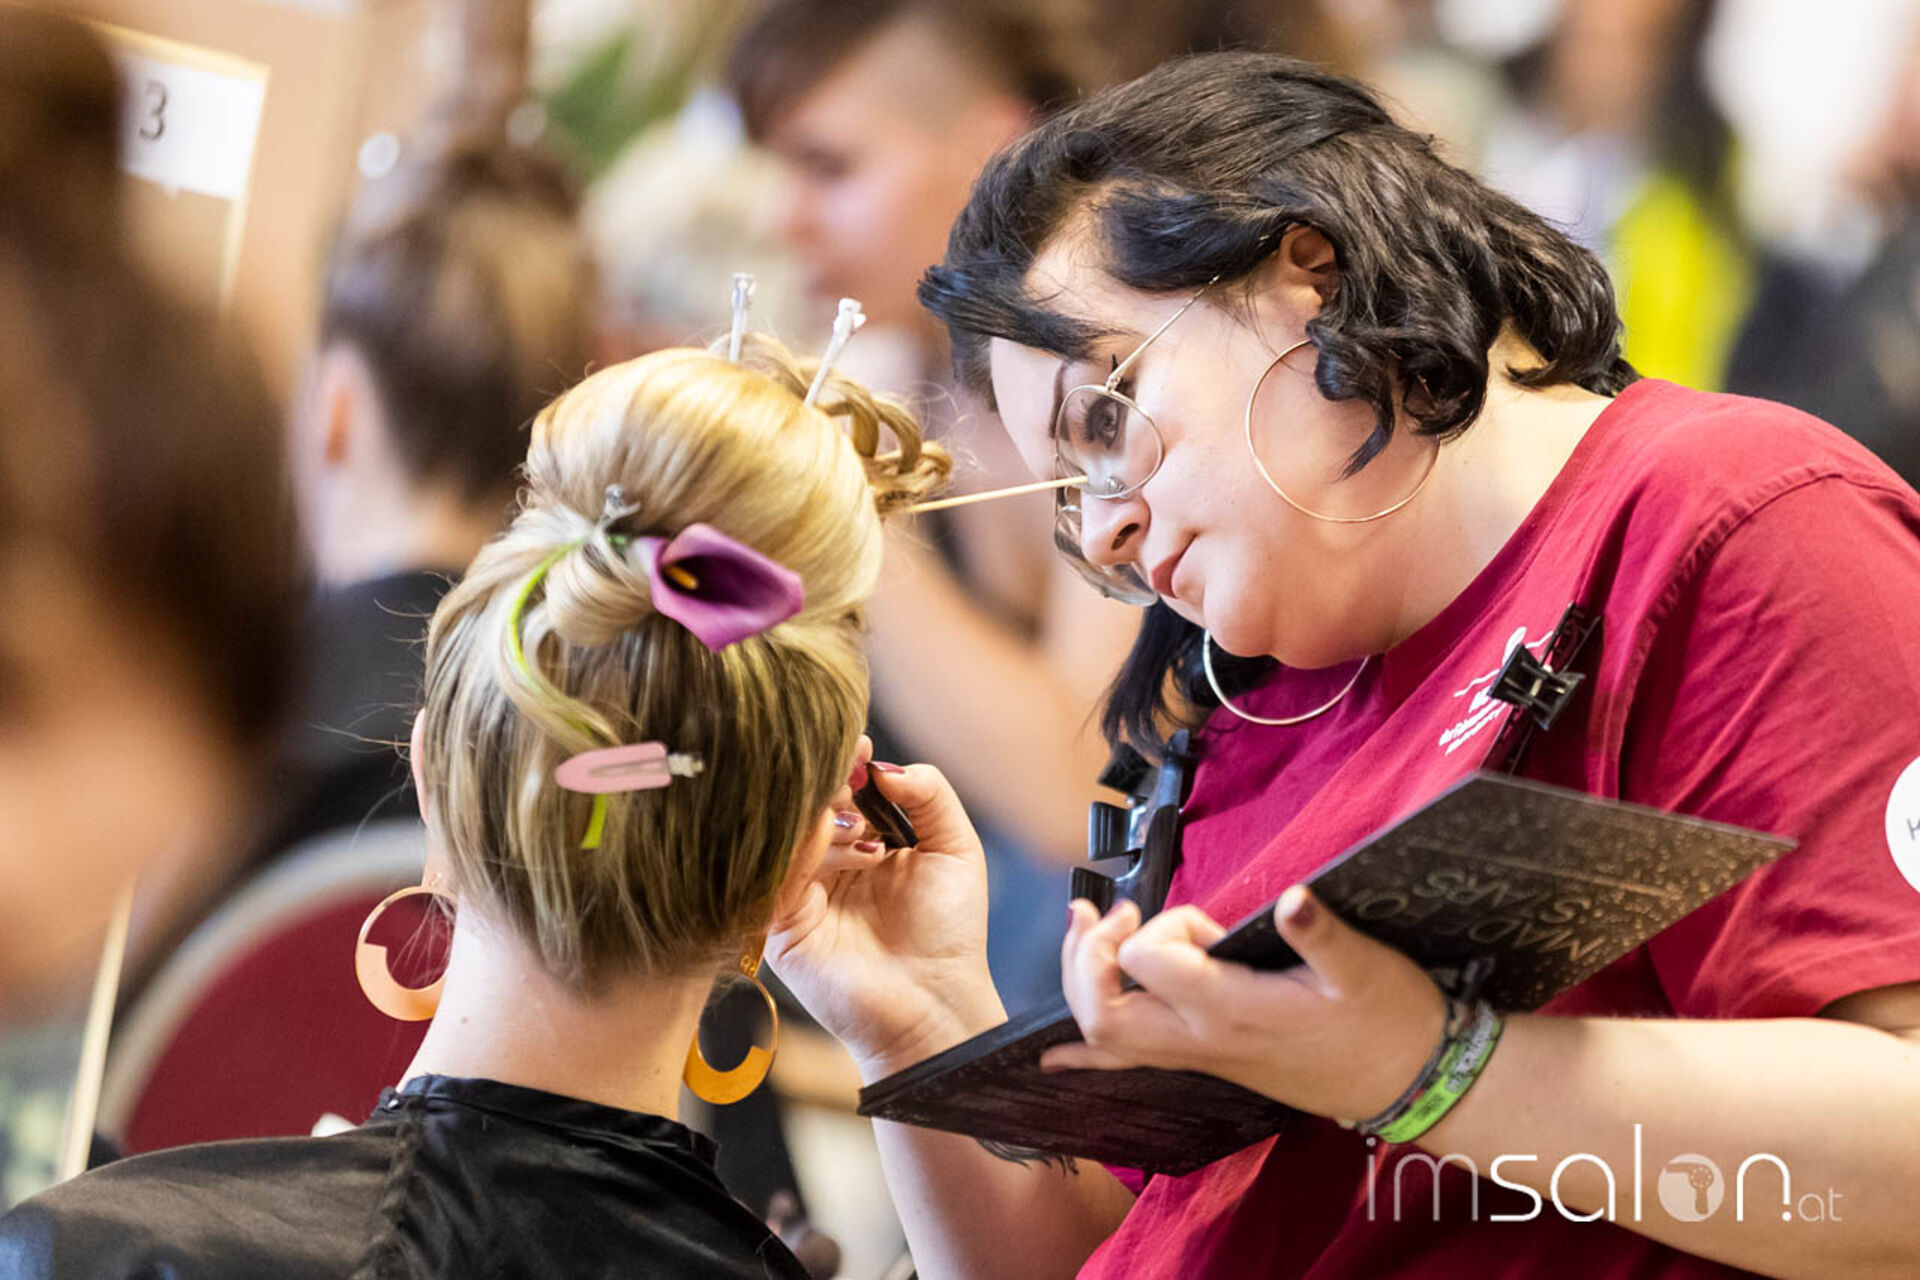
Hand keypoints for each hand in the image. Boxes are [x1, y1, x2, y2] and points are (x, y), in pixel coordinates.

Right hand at [768, 743, 1005, 1080]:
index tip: (860, 745)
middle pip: (807, 805)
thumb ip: (929, 792)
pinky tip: (845, 840)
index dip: (847, 765)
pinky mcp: (779, 924)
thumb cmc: (950, 933)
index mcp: (862, 844)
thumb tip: (881, 763)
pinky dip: (808, 846)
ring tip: (866, 828)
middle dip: (829, 784)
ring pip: (789, 832)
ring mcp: (799, 893)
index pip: (839, 790)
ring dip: (824, 815)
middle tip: (852, 775)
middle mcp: (825, 864)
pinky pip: (776, 872)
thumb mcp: (956, 846)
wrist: (936, 1002)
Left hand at [1039, 888, 1447, 1122]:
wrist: (1409, 1081)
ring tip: (1085, 929)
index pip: (1148, 964)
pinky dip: (1086, 1049)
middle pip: (1100, 1014)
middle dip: (1084, 958)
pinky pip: (1128, 1061)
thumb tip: (1293, 899)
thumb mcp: (1366, 967)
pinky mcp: (1206, 1058)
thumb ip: (1321, 934)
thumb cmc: (1389, 1020)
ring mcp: (1199, 1055)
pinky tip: (1052, 1055)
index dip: (1157, 929)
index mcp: (1233, 1010)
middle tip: (1103, 914)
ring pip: (1104, 1037)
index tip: (1200, 920)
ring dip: (1081, 981)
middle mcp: (1202, 1040)